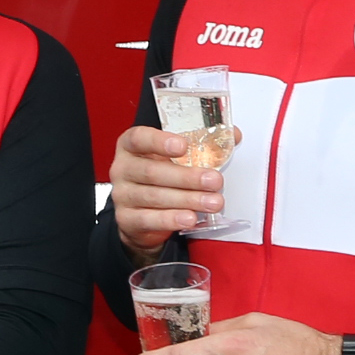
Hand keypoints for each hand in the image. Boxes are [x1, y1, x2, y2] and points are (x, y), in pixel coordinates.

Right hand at [110, 123, 236, 263]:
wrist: (141, 214)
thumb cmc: (161, 178)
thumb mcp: (176, 158)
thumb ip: (202, 145)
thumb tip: (233, 135)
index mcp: (132, 146)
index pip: (139, 138)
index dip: (159, 141)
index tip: (183, 145)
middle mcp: (123, 169)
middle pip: (151, 171)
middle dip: (187, 177)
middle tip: (214, 180)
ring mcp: (122, 195)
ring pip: (154, 197)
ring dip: (188, 200)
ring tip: (212, 202)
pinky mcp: (126, 219)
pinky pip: (149, 219)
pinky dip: (171, 219)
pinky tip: (189, 218)